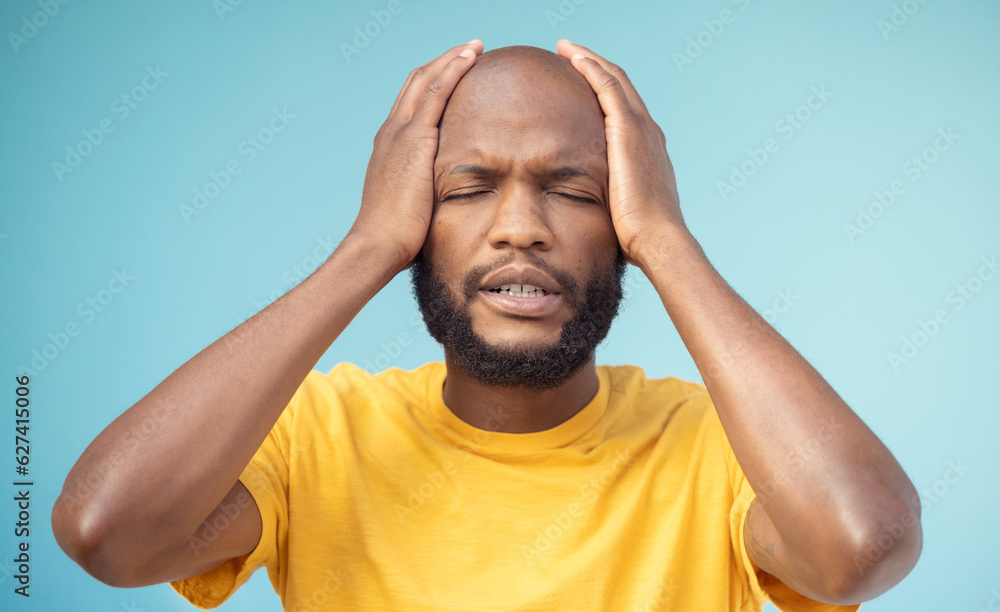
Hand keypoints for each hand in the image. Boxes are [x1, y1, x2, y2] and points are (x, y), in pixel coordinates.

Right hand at [348, 39, 483, 273]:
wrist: (378, 243)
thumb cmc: (396, 236)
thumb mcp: (410, 204)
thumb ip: (423, 191)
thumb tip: (441, 200)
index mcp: (390, 145)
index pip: (412, 102)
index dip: (434, 83)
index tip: (456, 72)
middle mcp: (391, 132)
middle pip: (417, 82)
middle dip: (444, 62)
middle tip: (470, 50)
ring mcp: (400, 132)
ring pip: (427, 79)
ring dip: (452, 58)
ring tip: (476, 46)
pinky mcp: (414, 138)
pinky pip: (436, 92)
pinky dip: (453, 69)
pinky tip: (471, 57)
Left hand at [557, 39, 687, 267]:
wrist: (658, 239)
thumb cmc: (639, 236)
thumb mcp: (623, 209)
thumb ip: (610, 198)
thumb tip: (591, 210)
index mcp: (648, 149)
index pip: (624, 108)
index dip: (603, 89)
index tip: (582, 80)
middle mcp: (649, 131)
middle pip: (621, 85)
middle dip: (596, 65)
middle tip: (571, 53)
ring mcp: (641, 128)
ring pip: (614, 78)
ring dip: (589, 59)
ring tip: (566, 48)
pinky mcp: (628, 129)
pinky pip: (607, 86)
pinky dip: (590, 67)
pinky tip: (572, 57)